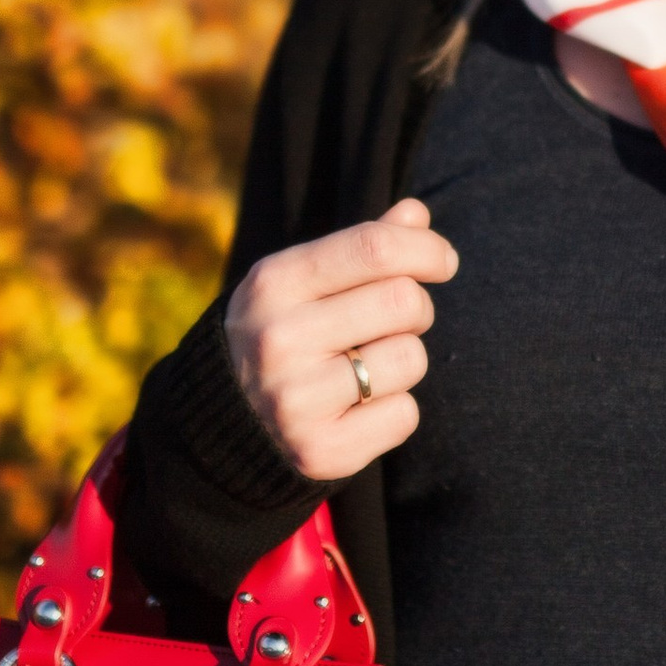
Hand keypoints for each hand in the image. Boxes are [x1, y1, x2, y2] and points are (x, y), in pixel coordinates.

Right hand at [223, 196, 455, 477]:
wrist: (222, 424)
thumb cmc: (282, 332)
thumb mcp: (301, 281)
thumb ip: (359, 246)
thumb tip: (417, 214)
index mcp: (274, 283)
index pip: (374, 247)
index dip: (426, 249)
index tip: (443, 261)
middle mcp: (278, 339)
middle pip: (404, 300)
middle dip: (417, 308)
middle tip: (396, 322)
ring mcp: (295, 399)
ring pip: (410, 359)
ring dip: (404, 361)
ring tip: (367, 367)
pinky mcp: (318, 450)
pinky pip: (404, 415)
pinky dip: (395, 411)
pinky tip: (358, 409)